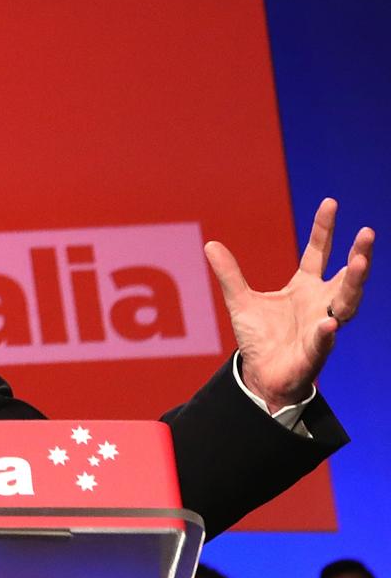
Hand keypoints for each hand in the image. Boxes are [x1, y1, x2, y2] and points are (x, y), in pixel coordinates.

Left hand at [204, 198, 373, 412]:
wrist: (262, 374)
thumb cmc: (260, 338)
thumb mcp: (240, 302)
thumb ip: (230, 275)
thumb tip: (210, 244)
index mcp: (305, 288)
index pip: (318, 252)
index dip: (324, 229)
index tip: (330, 202)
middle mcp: (320, 303)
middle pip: (346, 276)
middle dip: (359, 255)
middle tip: (366, 233)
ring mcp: (322, 327)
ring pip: (346, 304)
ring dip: (353, 285)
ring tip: (360, 263)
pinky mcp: (315, 352)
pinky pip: (323, 341)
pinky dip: (325, 332)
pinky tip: (328, 323)